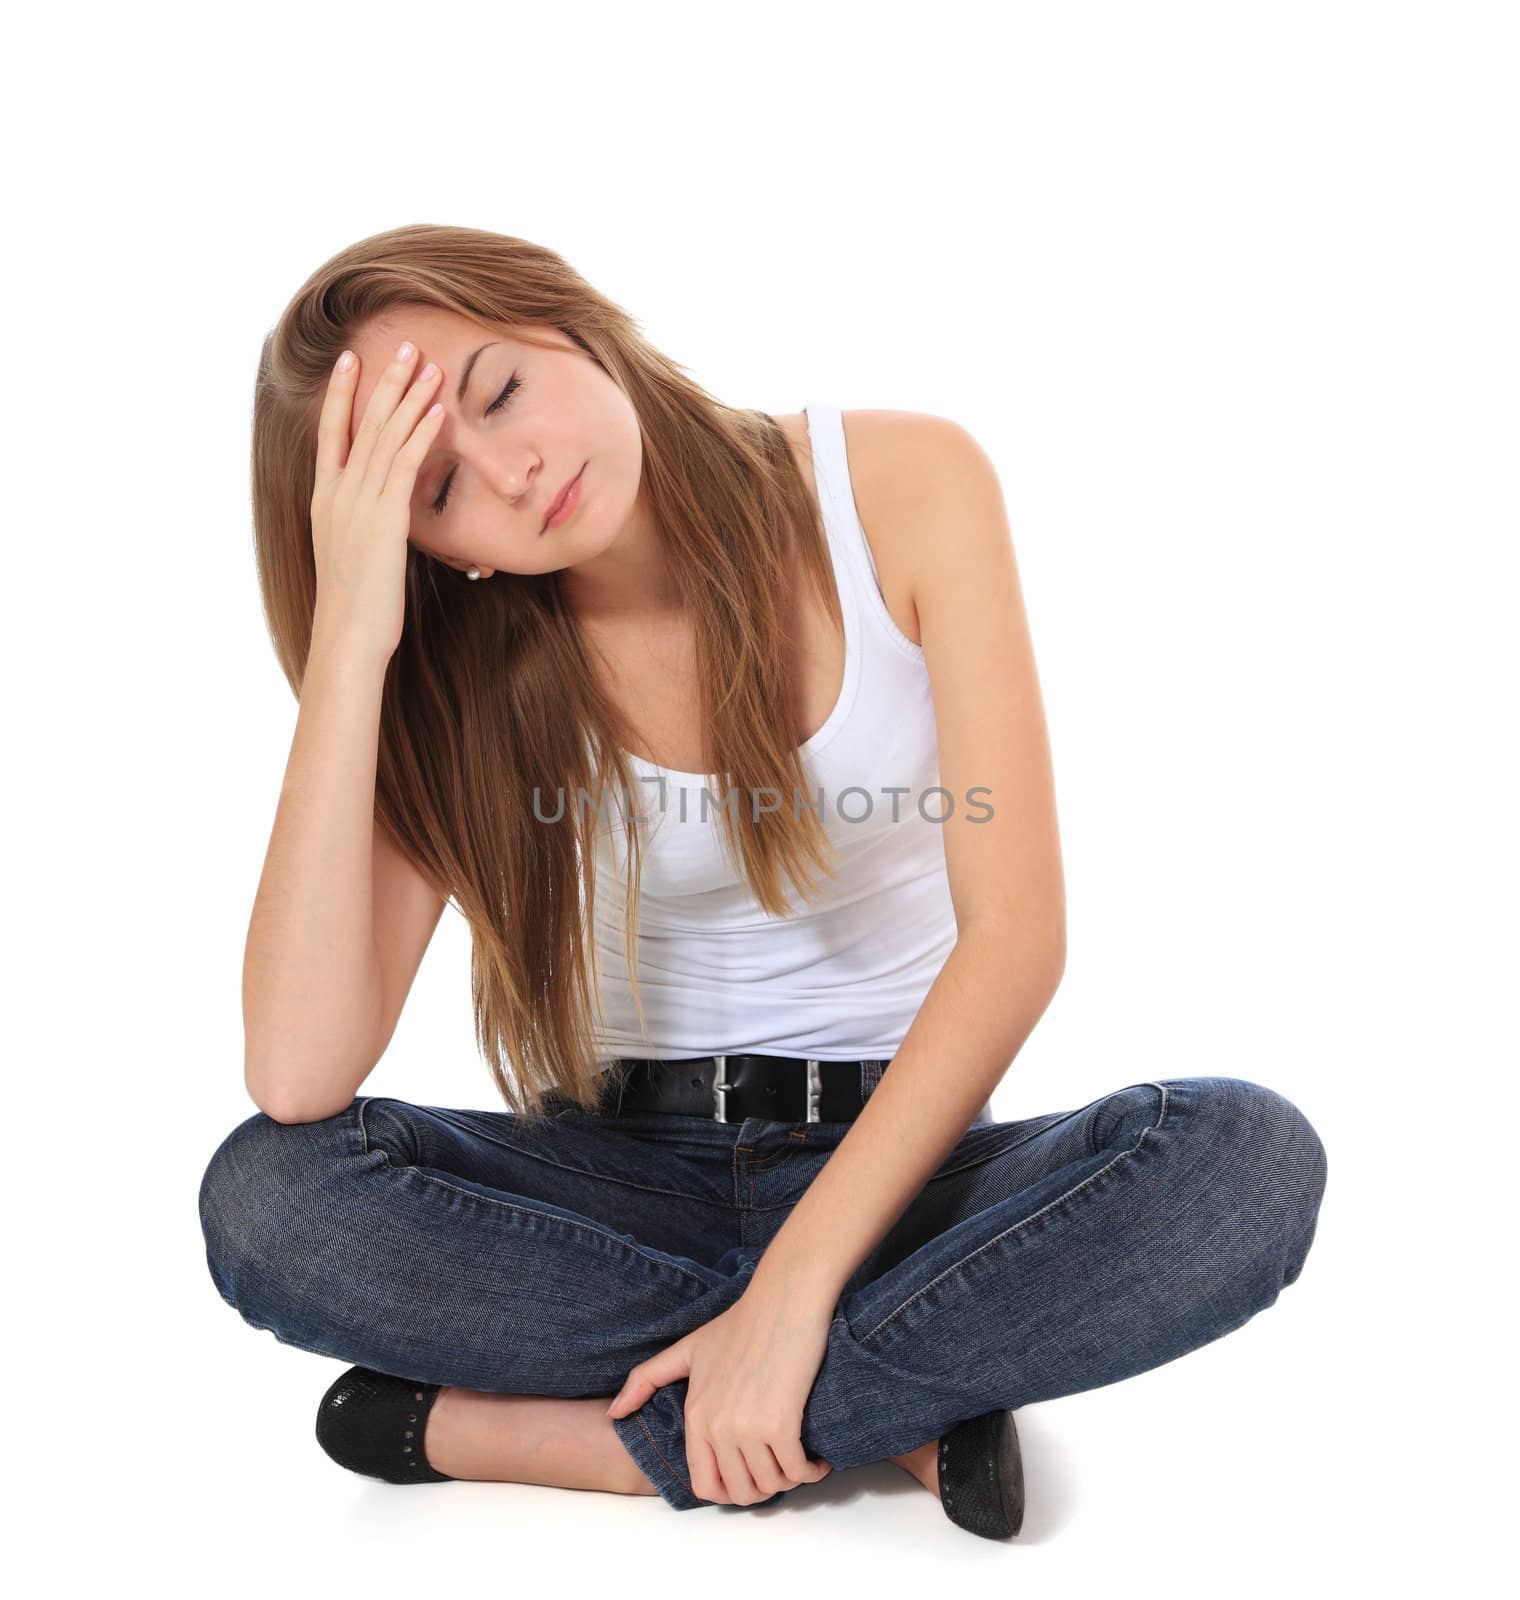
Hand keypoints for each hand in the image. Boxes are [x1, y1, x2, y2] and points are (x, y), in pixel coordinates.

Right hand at [309, 341, 445, 667]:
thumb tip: (381, 524)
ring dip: (408, 396)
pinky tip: (437, 409)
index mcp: (325, 500)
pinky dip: (421, 432)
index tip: (352, 360)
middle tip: (405, 345)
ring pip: (383, 436)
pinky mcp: (383, 517)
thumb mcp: (355, 559)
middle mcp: (337, 493)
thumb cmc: (356, 610)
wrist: (348, 636)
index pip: (330, 433)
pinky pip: (404, 463)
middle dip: (384, 381)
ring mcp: (358, 503)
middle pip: (361, 423)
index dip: (341, 394)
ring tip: (427, 363)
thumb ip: (365, 530)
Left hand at [605, 1287, 835, 1504]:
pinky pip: (797, 1470)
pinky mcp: (781, 1424)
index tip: (750, 1475)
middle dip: (763, 1491)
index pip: (705, 1485)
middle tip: (779, 1471)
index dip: (730, 1491)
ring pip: (770, 1486)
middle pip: (740, 1493)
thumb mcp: (688, 1349)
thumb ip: (647, 1379)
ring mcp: (747, 1427)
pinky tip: (818, 1459)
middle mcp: (717, 1427)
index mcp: (695, 1415)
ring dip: (790, 1481)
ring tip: (799, 1462)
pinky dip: (812, 1471)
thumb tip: (614, 1413)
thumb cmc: (741, 1322)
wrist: (782, 1300)